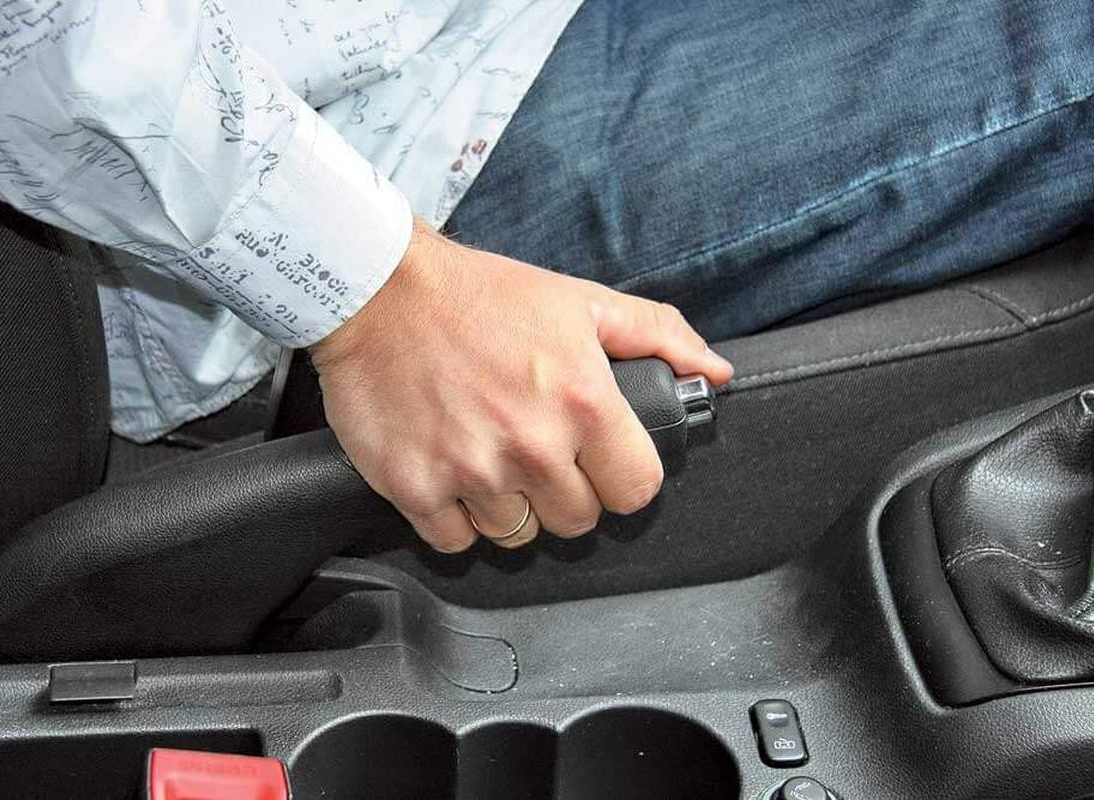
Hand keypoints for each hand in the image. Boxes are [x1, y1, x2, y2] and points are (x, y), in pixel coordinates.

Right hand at [310, 219, 732, 552]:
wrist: (379, 290)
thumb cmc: (480, 294)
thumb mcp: (579, 301)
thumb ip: (657, 334)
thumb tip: (714, 371)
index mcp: (584, 402)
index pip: (636, 492)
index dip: (622, 478)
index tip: (601, 463)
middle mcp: (532, 446)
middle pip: (578, 521)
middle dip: (565, 492)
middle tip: (537, 452)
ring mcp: (472, 472)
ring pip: (517, 535)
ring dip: (509, 505)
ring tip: (488, 455)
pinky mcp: (416, 488)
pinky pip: (456, 541)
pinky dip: (456, 517)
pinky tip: (451, 473)